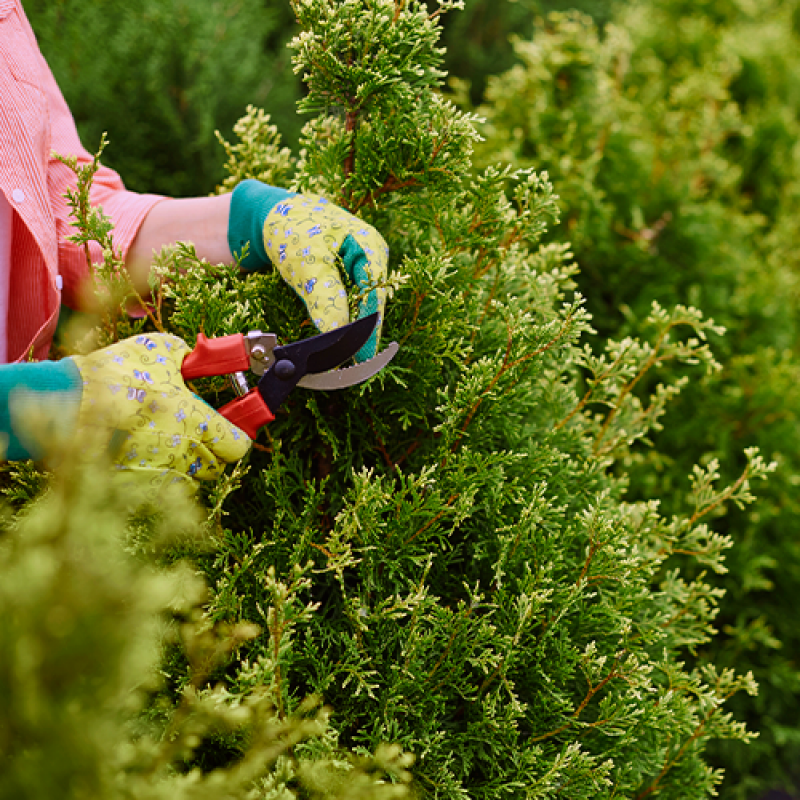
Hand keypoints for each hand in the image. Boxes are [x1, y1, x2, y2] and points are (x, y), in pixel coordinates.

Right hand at [70, 333, 250, 489]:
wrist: (65, 402)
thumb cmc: (115, 374)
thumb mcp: (160, 350)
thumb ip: (189, 355)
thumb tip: (197, 357)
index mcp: (197, 423)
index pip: (238, 446)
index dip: (237, 434)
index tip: (231, 425)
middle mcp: (183, 455)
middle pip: (216, 465)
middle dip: (212, 449)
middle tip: (196, 428)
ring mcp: (158, 474)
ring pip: (188, 479)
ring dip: (184, 462)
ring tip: (165, 438)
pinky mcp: (134, 486)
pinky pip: (158, 485)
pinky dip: (156, 470)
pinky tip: (141, 450)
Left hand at [228, 180, 388, 361]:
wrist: (268, 215)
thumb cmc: (289, 229)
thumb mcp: (307, 265)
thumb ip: (326, 298)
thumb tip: (340, 333)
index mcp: (371, 248)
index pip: (376, 297)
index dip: (369, 330)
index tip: (362, 357)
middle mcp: (371, 258)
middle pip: (371, 304)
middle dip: (360, 332)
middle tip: (351, 363)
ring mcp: (359, 266)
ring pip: (359, 306)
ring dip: (350, 328)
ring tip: (341, 355)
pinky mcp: (344, 276)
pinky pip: (347, 302)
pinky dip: (340, 319)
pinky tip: (334, 336)